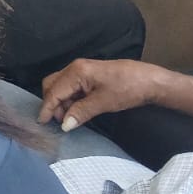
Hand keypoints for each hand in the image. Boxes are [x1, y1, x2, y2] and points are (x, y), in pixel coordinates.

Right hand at [38, 58, 167, 130]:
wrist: (150, 80)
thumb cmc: (128, 89)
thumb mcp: (103, 103)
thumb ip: (81, 112)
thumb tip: (64, 125)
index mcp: (76, 72)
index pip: (54, 91)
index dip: (47, 108)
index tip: (42, 123)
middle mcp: (75, 68)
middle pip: (52, 84)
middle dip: (52, 103)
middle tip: (60, 121)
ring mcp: (82, 70)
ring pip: (61, 86)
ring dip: (62, 102)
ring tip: (71, 118)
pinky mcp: (90, 75)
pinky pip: (72, 86)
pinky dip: (71, 99)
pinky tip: (78, 110)